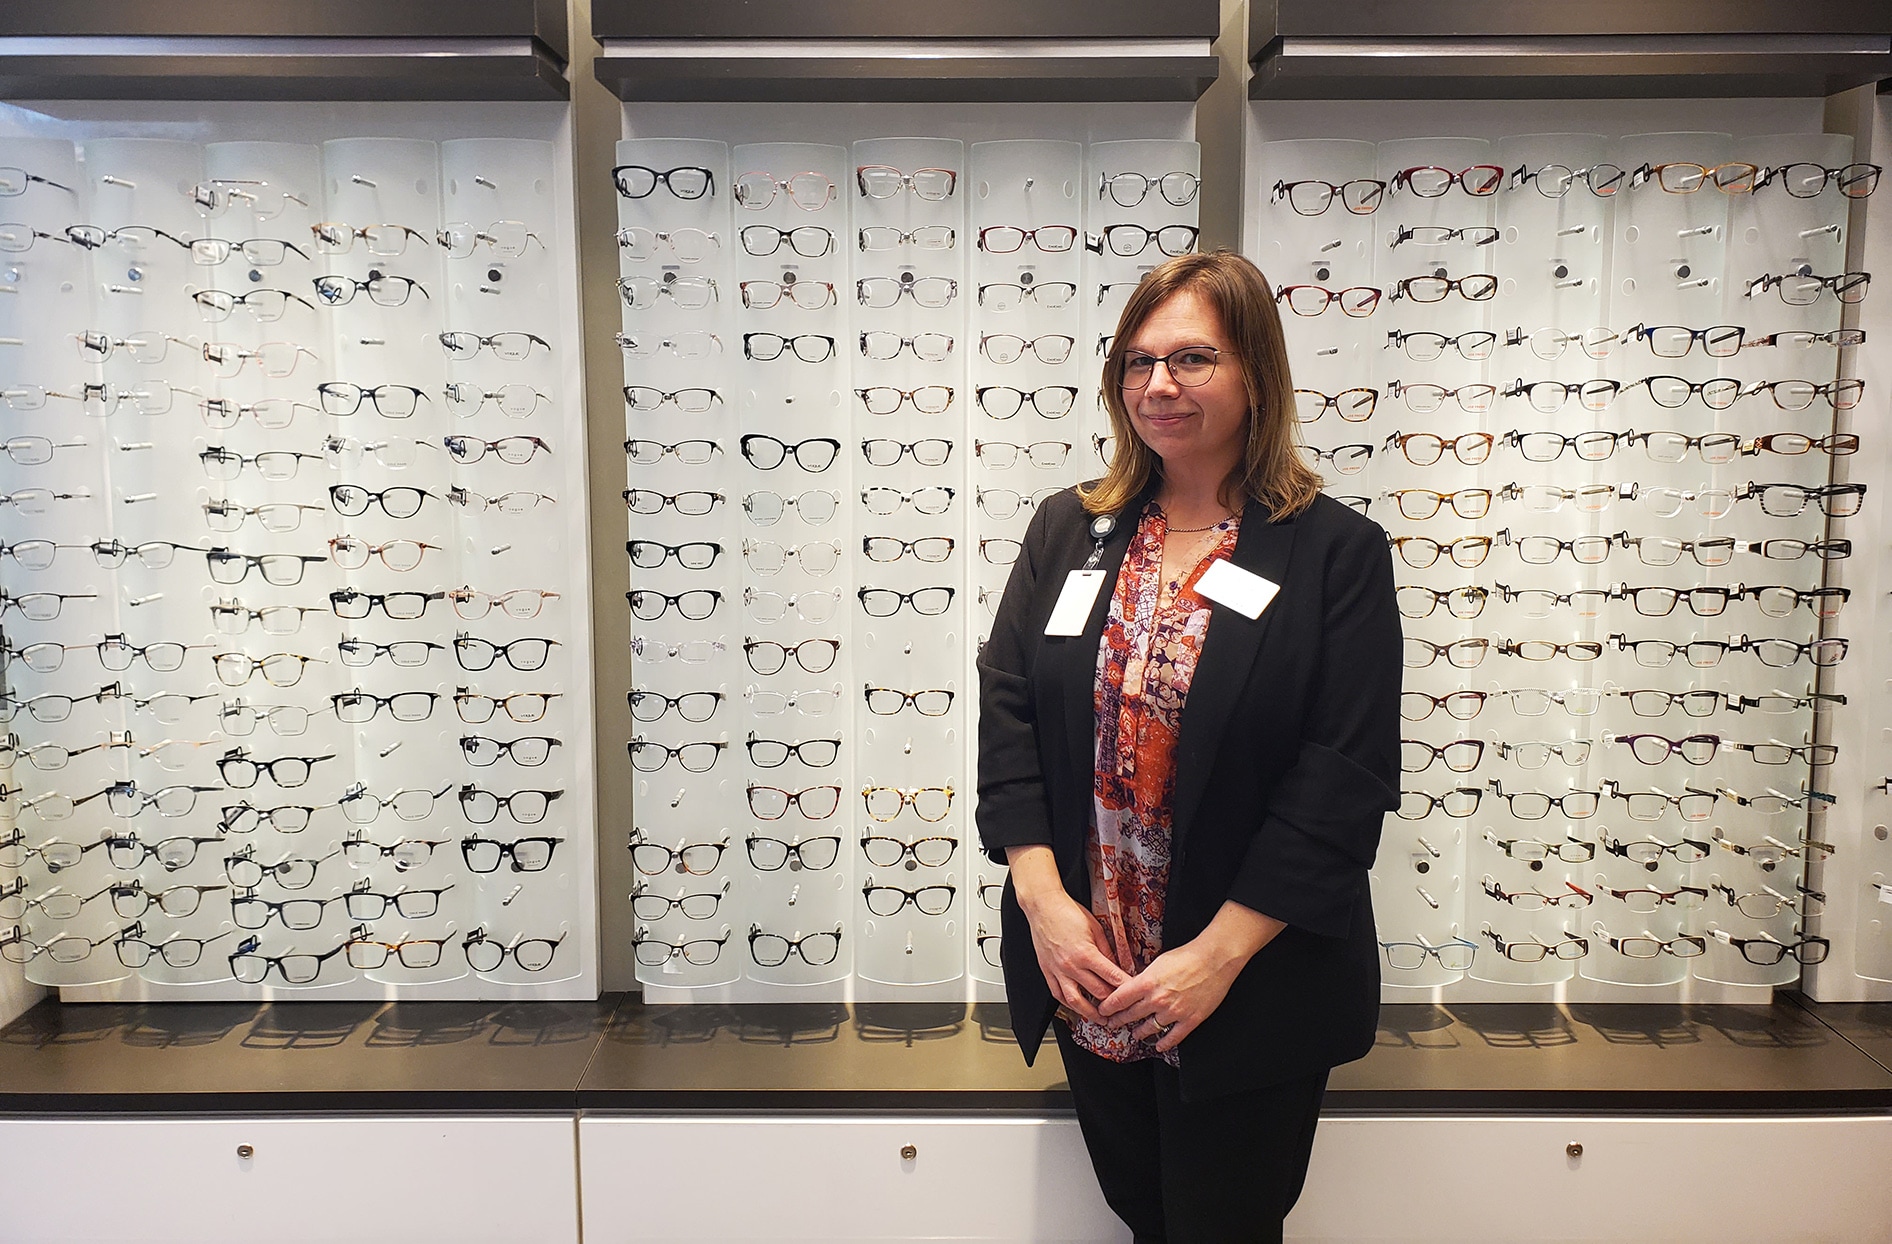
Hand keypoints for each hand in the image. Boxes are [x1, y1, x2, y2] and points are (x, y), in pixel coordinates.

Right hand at [1021, 888, 1129, 1024]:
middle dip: (1113, 1001)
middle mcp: (1071, 966)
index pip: (1111, 977)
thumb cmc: (1068, 913)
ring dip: (1090, 1013)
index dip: (1125, 987)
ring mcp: (1057, 971)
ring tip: (1101, 1019)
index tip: (1134, 992)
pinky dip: (1069, 1004)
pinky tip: (1077, 1007)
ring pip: (1075, 1001)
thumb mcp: (1095, 928)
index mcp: (1086, 953)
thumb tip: (1117, 966)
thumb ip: (1107, 950)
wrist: (1043, 907)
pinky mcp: (1047, 971)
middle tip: (1123, 1007)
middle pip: (1097, 992)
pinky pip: (1058, 994)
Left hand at [1097, 901, 1283, 1052]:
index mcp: (1147, 983)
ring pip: (1150, 1028)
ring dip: (1140, 1032)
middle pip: (1132, 1015)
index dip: (1108, 1007)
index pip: (1120, 999)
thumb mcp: (1158, 962)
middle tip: (1113, 1024)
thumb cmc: (1187, 956)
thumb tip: (1135, 987)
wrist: (1214, 959)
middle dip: (1119, 1020)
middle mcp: (1158, 1000)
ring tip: (1135, 1034)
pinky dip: (1165, 1043)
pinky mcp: (1190, 1020)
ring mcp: (1174, 1012)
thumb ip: (1145, 978)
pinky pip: (1173, 1037)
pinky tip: (1159, 1046)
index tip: (1103, 1011)